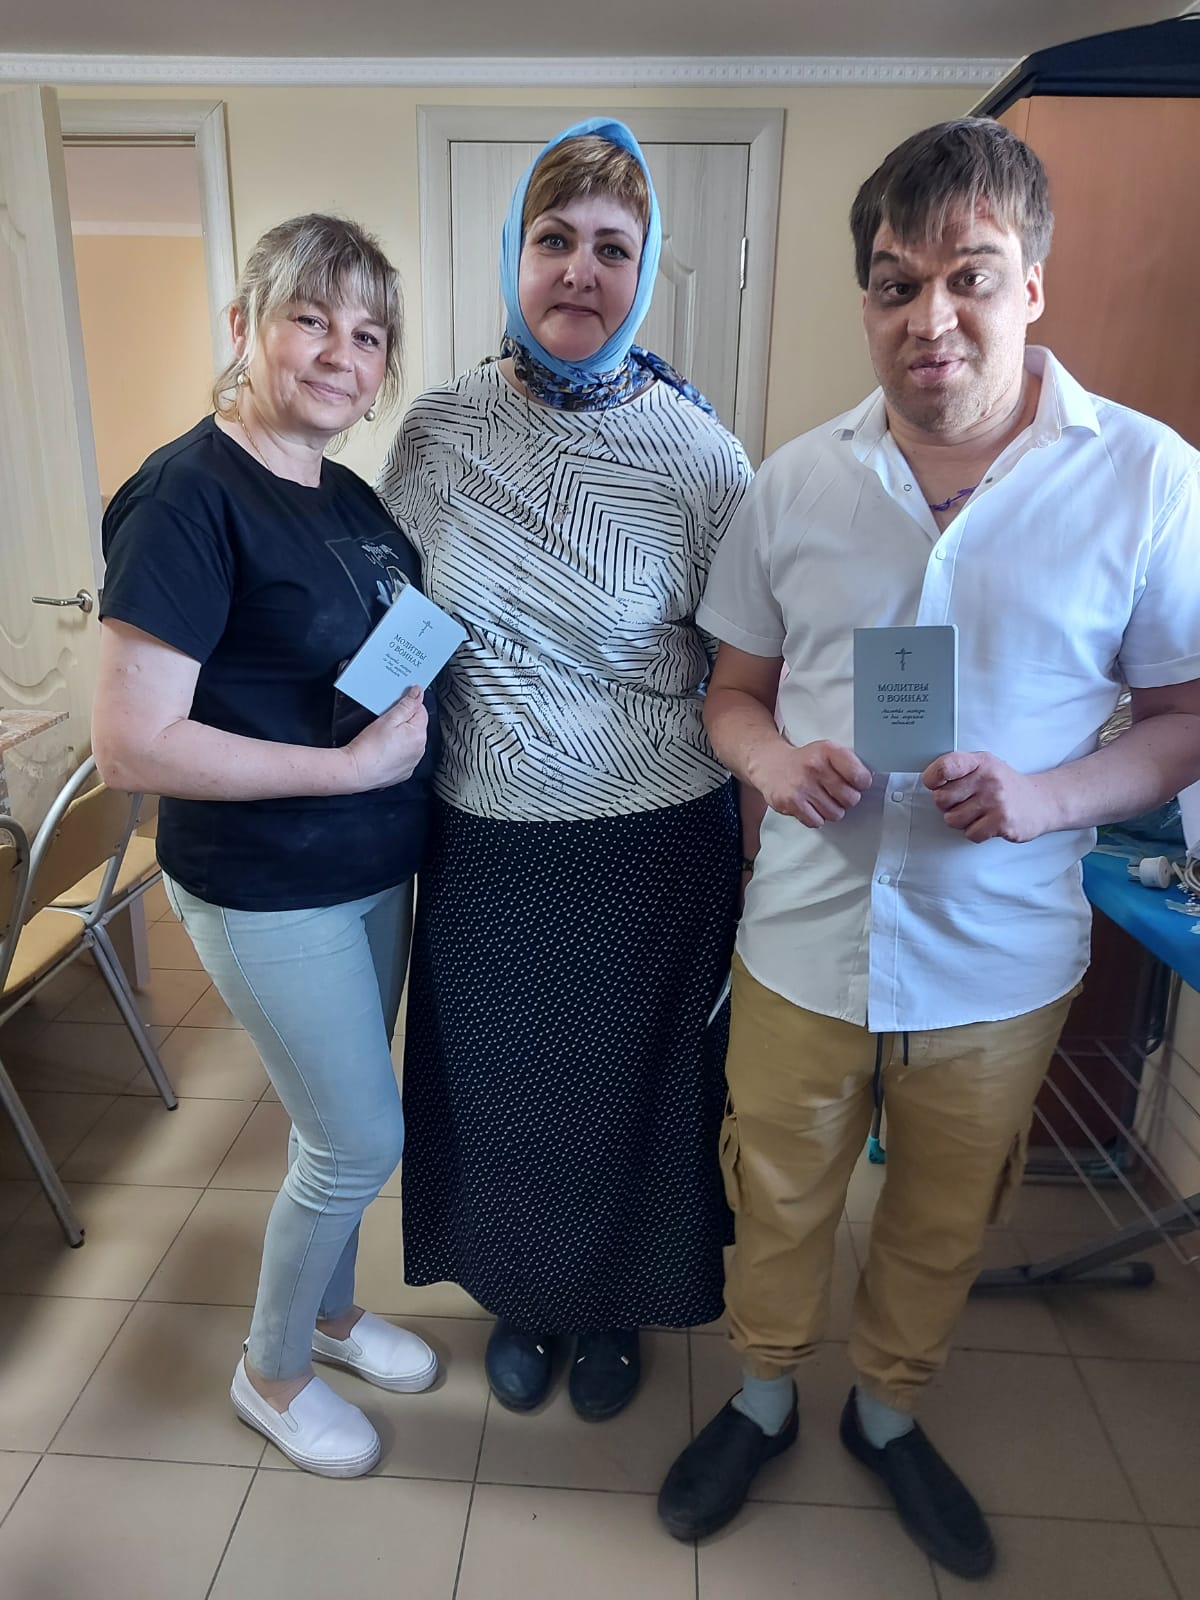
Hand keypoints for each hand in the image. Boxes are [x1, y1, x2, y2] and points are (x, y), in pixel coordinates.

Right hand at [343, 687, 428, 791]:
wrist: (356, 771)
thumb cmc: (369, 747)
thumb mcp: (388, 719)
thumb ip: (406, 704)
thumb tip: (418, 692)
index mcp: (419, 734)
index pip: (421, 710)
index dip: (408, 705)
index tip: (396, 706)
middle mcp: (420, 750)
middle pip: (416, 727)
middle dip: (404, 722)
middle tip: (386, 723)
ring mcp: (413, 762)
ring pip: (411, 742)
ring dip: (401, 737)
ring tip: (383, 738)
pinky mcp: (404, 772)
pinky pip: (405, 756)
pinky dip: (397, 752)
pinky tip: (384, 750)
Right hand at [751, 740, 871, 828]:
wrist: (770, 765)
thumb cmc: (804, 761)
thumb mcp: (826, 751)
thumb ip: (847, 764)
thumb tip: (868, 782)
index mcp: (828, 751)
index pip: (860, 776)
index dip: (861, 783)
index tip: (857, 783)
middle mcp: (814, 767)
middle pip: (850, 799)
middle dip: (847, 799)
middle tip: (837, 793)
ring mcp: (802, 786)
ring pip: (835, 813)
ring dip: (831, 810)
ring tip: (821, 798)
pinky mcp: (791, 802)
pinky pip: (817, 821)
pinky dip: (816, 817)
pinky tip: (810, 805)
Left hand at [923, 750, 1056, 843]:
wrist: (1042, 802)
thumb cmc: (1005, 785)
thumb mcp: (985, 766)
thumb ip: (959, 769)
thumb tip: (929, 782)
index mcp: (981, 762)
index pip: (945, 767)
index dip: (932, 778)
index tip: (936, 784)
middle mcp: (989, 779)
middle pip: (941, 799)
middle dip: (947, 805)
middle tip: (963, 802)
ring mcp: (996, 801)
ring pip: (952, 820)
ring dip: (961, 821)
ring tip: (977, 813)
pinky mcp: (1003, 822)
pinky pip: (970, 834)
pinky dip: (975, 832)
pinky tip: (987, 823)